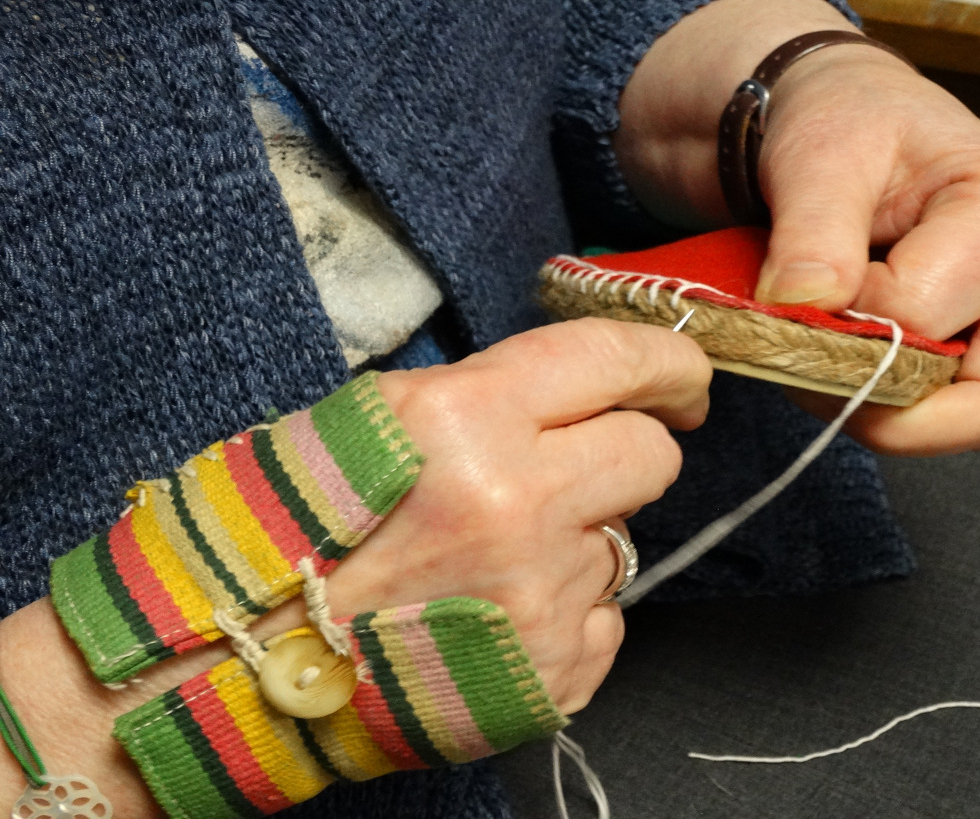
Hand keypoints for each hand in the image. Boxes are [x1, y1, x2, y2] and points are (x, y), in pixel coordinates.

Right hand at [315, 318, 711, 712]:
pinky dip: (563, 615)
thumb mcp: (377, 418)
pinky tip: (493, 616)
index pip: (615, 359)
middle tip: (578, 471)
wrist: (245, 663)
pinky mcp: (550, 670)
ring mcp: (539, 594)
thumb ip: (490, 394)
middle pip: (651, 456)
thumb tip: (585, 390)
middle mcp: (518, 503)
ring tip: (489, 562)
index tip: (683, 379)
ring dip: (575, 544)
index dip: (670, 364)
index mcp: (467, 419)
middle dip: (628, 454)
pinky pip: (604, 620)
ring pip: (622, 544)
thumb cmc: (302, 529)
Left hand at [753, 47, 979, 455]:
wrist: (848, 117)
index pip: (926, 319)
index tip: (796, 289)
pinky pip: (954, 412)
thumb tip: (804, 305)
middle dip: (895, 410)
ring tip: (823, 353)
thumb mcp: (820, 154)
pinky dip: (892, 405)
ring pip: (977, 422)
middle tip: (812, 371)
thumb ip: (814, 230)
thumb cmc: (848, 120)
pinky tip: (846, 354)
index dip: (845, 323)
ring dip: (888, 412)